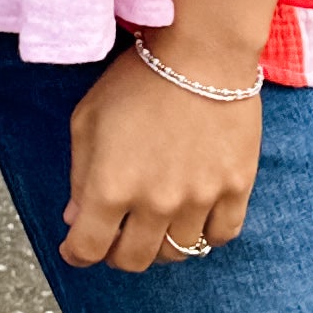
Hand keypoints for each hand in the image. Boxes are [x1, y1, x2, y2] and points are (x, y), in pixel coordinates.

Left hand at [62, 39, 262, 274]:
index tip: (77, 248)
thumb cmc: (138, 79)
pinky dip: (206, 234)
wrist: (202, 52)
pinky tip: (195, 217)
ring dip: (161, 244)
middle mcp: (154, 203)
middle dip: (117, 253)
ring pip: (178, 253)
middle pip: (133, 260)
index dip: (77, 253)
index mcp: (110, 188)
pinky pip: (221, 235)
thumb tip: (76, 217)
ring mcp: (199, 199)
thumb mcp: (88, 119)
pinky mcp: (235, 188)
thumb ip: (79, 174)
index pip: (88, 250)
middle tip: (117, 235)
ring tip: (156, 222)